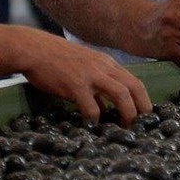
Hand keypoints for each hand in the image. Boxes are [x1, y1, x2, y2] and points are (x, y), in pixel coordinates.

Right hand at [17, 29, 151, 124]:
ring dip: (127, 113)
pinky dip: (96, 119)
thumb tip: (106, 110)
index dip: (144, 100)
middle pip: (135, 87)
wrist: (35, 49)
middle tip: (142, 127)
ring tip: (124, 129)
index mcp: (108, 64)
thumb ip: (97, 87)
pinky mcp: (75, 85)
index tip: (144, 117)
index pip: (135, 82)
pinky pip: (92, 106)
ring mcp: (91, 75)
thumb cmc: (58, 61)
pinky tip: (93, 128)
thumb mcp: (85, 69)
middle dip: (142, 108)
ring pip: (120, 94)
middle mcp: (104, 67)